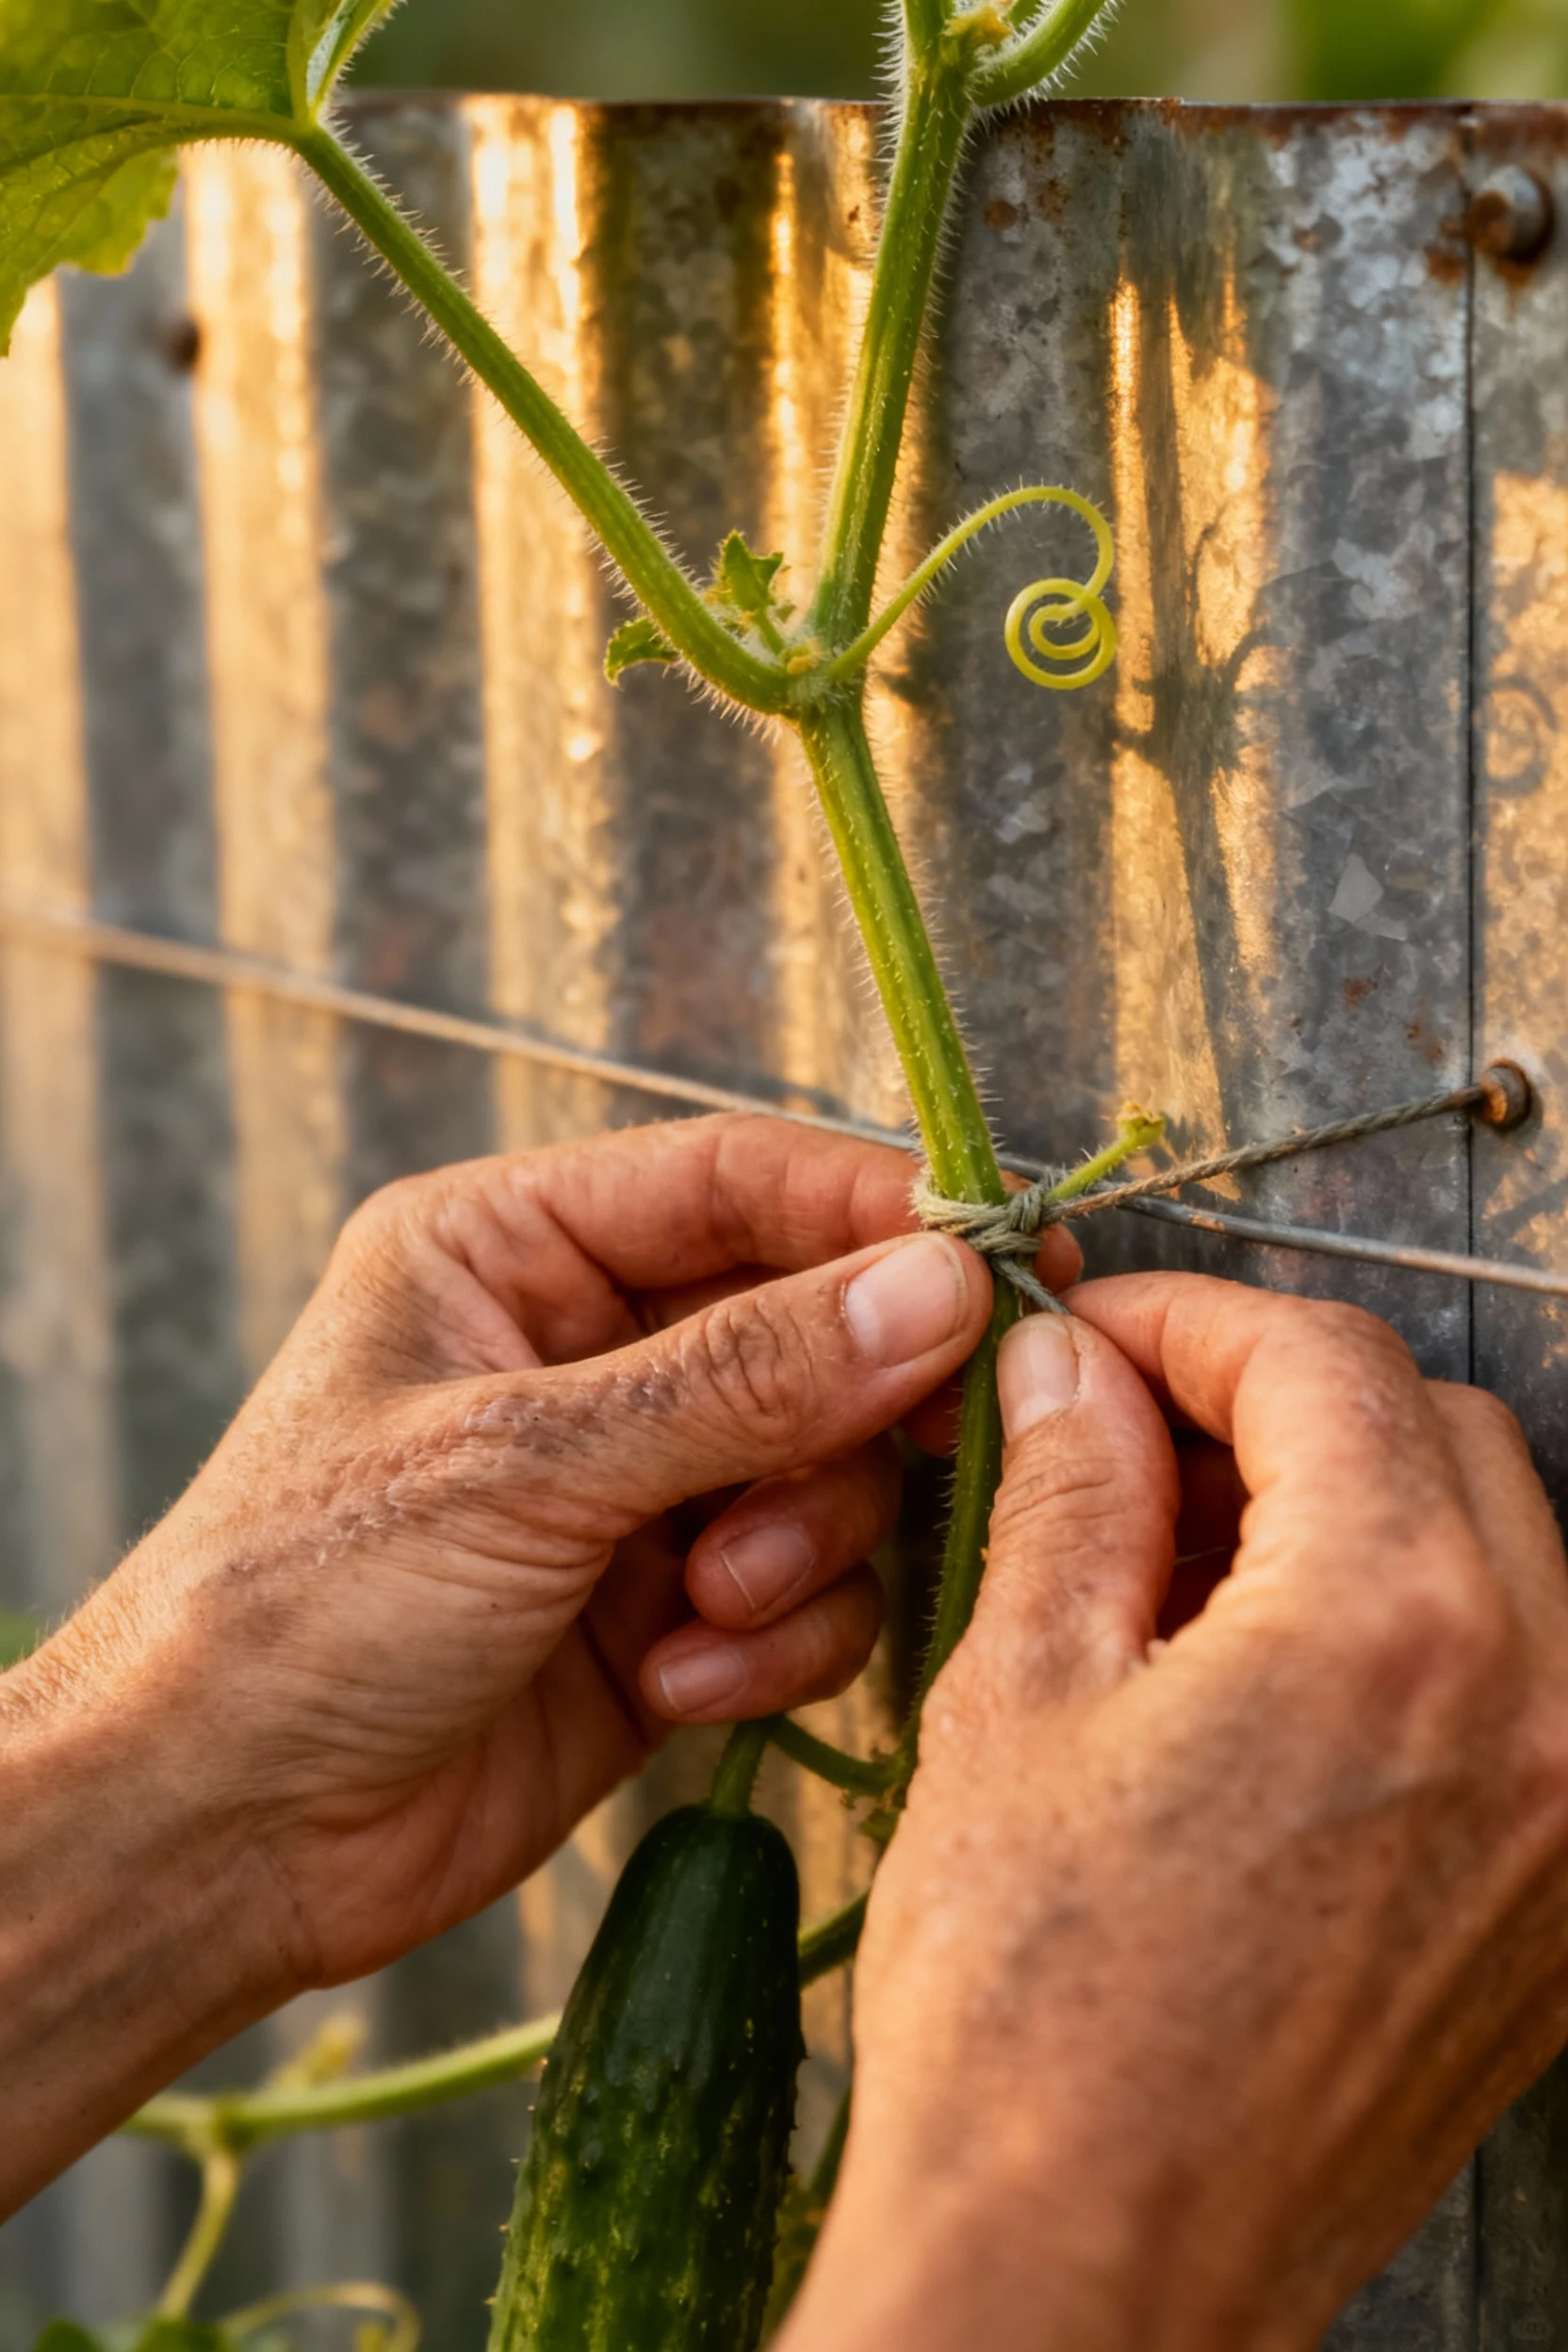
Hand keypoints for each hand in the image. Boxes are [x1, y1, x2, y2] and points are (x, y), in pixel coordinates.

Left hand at [1, 1116, 1080, 2210]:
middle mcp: (587, 1348)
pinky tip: (677, 1688)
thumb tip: (943, 1284)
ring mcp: (636, 1484)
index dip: (882, 1215)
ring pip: (828, 1467)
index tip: (1016, 1260)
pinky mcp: (672, 1611)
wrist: (218, 1840)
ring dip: (802, 1542)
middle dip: (852, 1408)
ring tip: (713, 1606)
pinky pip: (805, 1596)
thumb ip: (744, 1376)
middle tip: (942, 1445)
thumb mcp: (524, 1464)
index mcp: (513, 1246)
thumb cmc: (307, 1604)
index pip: (738, 1181)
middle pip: (810, 1324)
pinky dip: (773, 1644)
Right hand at [790, 1274, 1567, 2351]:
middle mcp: (1538, 1709)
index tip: (1103, 1344)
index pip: (1325, 1365)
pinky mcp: (1564, 1910)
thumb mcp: (1015, 1701)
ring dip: (1359, 1508)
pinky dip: (1418, 1629)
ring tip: (1195, 1565)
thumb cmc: (1028, 2013)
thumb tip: (1076, 1373)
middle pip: (1439, 1432)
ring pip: (1502, 1547)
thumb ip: (1071, 1494)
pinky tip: (1274, 1676)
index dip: (1192, 1323)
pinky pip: (1527, 1685)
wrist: (1089, 2277)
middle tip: (1136, 1443)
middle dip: (1283, 1403)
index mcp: (1393, 1631)